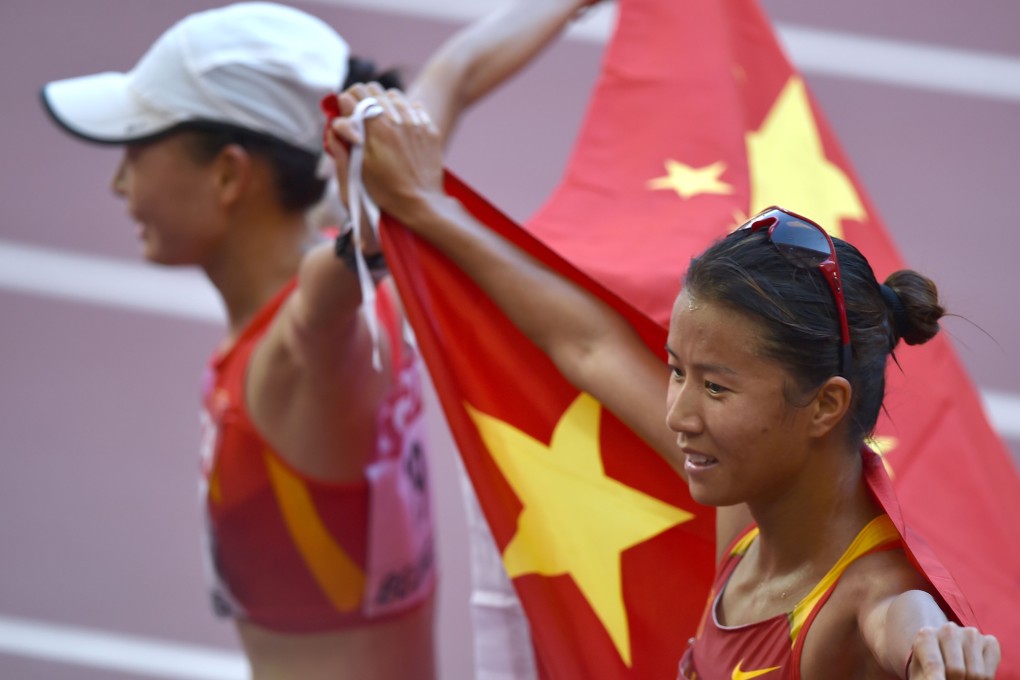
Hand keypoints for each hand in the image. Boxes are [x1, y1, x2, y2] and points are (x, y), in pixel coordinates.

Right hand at [327, 82, 445, 226]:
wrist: (422, 203)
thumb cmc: (386, 189)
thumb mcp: (359, 164)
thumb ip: (347, 131)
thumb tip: (343, 102)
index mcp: (377, 126)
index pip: (357, 92)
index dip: (347, 99)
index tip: (346, 112)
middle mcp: (399, 118)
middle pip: (376, 90)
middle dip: (364, 98)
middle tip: (361, 115)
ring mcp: (418, 123)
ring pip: (396, 97)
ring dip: (384, 104)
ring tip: (381, 121)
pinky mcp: (431, 131)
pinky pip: (416, 109)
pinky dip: (405, 113)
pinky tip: (401, 127)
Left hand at [908, 623, 999, 678]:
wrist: (944, 656)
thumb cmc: (928, 669)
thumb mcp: (922, 674)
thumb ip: (929, 677)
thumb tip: (944, 677)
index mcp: (926, 635)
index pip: (933, 664)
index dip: (936, 679)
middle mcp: (949, 630)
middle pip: (956, 671)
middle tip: (948, 679)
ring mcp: (971, 634)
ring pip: (976, 674)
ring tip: (958, 678)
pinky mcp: (990, 642)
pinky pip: (989, 674)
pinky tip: (971, 675)